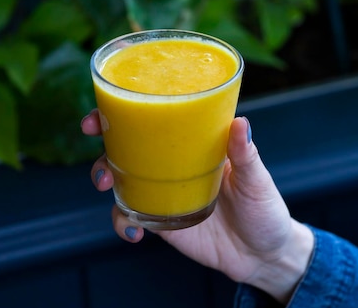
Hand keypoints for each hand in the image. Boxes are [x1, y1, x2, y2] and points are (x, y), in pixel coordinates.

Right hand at [81, 110, 313, 303]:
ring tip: (107, 185)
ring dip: (104, 175)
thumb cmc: (264, 210)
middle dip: (104, 136)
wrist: (261, 256)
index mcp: (195, 145)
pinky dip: (123, 223)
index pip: (159, 119)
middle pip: (128, 144)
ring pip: (121, 177)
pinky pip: (129, 218)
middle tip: (93, 135)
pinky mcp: (160, 220)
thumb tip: (240, 123)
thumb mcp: (258, 182)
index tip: (108, 101)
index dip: (130, 107)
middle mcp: (173, 165)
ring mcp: (163, 192)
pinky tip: (134, 232)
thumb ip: (246, 156)